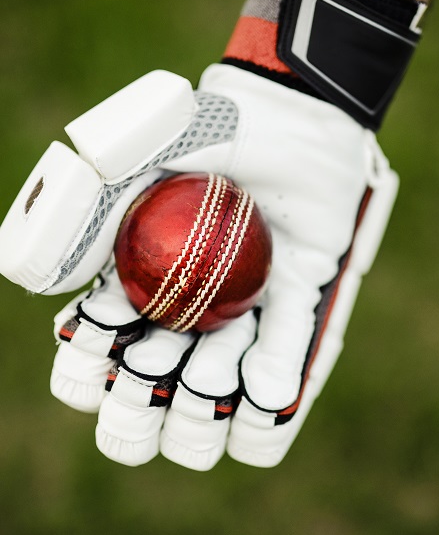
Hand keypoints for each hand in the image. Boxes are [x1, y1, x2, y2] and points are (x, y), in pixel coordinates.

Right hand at [0, 64, 397, 469]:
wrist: (290, 118)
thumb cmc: (206, 131)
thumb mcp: (127, 158)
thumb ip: (76, 214)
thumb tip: (39, 288)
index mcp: (134, 296)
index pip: (94, 372)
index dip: (88, 379)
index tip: (104, 337)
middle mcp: (186, 324)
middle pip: (146, 411)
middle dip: (138, 415)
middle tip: (155, 365)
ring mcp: (245, 327)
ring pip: (213, 414)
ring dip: (203, 415)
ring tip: (212, 374)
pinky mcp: (302, 318)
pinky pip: (288, 379)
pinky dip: (274, 402)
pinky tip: (266, 400)